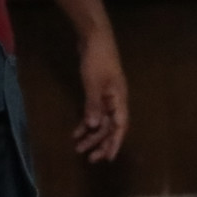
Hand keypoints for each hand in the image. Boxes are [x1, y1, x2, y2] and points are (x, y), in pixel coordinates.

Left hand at [73, 29, 128, 161]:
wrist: (95, 38)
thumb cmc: (97, 61)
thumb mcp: (93, 84)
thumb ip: (94, 106)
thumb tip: (94, 127)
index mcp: (119, 100)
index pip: (120, 127)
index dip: (115, 143)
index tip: (108, 158)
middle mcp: (115, 101)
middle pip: (110, 127)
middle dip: (100, 143)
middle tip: (89, 158)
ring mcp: (107, 96)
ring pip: (101, 121)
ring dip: (91, 135)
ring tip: (78, 148)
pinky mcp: (97, 92)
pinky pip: (93, 112)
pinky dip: (86, 122)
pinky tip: (76, 132)